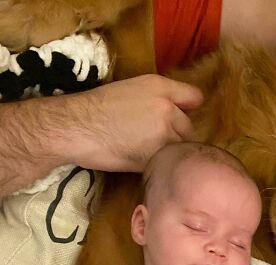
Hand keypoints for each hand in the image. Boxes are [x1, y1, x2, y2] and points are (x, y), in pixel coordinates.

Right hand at [56, 75, 203, 172]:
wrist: (76, 127)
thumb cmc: (96, 108)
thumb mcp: (130, 89)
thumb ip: (157, 98)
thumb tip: (176, 112)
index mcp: (159, 86)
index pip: (195, 97)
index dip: (188, 110)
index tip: (179, 119)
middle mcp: (167, 107)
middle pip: (189, 128)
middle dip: (177, 135)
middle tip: (155, 140)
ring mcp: (164, 133)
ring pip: (181, 147)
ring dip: (169, 152)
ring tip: (147, 151)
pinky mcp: (157, 156)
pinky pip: (167, 161)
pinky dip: (159, 164)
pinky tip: (141, 160)